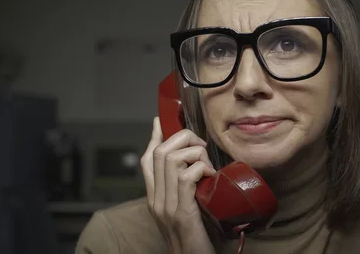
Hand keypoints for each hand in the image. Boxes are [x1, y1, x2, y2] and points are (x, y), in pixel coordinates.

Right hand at [141, 117, 216, 253]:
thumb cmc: (194, 239)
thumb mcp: (186, 209)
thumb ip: (185, 190)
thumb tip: (197, 167)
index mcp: (154, 198)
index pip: (147, 160)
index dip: (153, 137)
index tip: (160, 121)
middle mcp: (156, 199)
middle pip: (159, 152)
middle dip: (182, 138)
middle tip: (201, 146)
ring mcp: (166, 205)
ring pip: (171, 159)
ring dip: (195, 153)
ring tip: (208, 165)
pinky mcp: (181, 211)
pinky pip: (187, 176)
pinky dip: (202, 168)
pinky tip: (212, 177)